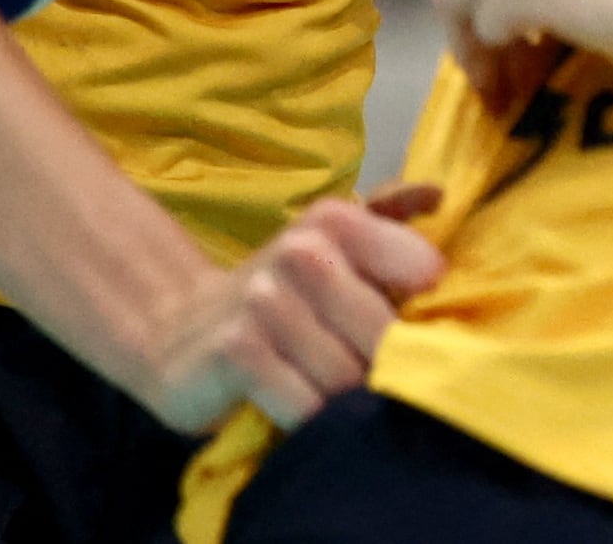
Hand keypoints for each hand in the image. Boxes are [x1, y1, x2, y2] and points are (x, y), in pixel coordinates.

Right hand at [136, 188, 447, 431]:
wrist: (175, 331)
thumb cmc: (279, 298)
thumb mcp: (331, 251)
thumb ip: (389, 223)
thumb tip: (437, 192)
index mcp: (335, 221)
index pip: (418, 266)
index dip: (422, 312)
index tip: (407, 326)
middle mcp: (301, 251)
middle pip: (384, 333)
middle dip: (381, 367)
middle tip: (359, 373)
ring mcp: (265, 300)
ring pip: (346, 376)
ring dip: (341, 399)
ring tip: (320, 388)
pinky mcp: (237, 350)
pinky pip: (305, 406)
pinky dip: (306, 418)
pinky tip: (289, 406)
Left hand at [433, 0, 612, 105]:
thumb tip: (492, 25)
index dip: (474, 7)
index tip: (496, 51)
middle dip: (466, 35)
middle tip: (496, 81)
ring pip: (456, 4)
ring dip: (477, 53)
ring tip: (509, 89)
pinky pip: (485, 30)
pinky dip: (500, 62)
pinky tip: (529, 81)